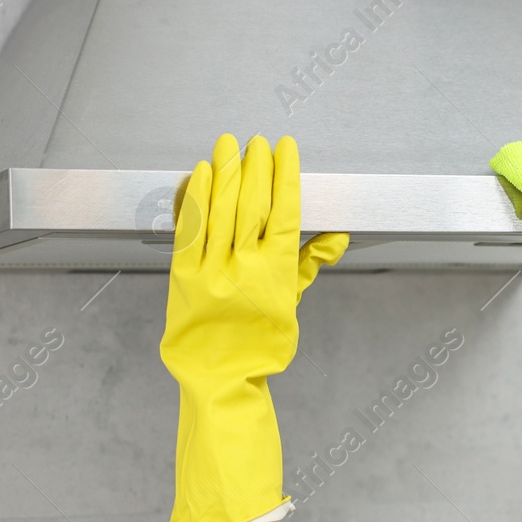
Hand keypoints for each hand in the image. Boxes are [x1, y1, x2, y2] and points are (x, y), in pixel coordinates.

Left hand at [159, 132, 347, 521]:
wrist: (221, 380)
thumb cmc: (260, 346)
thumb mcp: (290, 307)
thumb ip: (309, 266)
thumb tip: (338, 236)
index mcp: (277, 273)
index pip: (286, 212)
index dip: (286, 176)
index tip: (286, 148)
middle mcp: (246, 268)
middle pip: (253, 204)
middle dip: (256, 167)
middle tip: (257, 141)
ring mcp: (212, 272)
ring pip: (221, 210)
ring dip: (226, 172)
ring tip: (229, 145)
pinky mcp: (183, 277)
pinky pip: (190, 230)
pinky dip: (194, 198)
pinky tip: (199, 173)